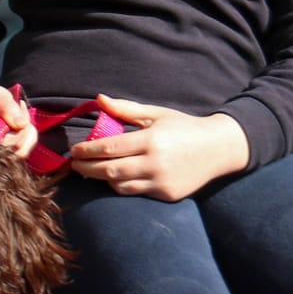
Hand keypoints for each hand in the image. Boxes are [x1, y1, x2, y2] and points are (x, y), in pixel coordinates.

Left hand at [64, 94, 248, 201]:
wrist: (218, 149)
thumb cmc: (184, 127)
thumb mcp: (157, 114)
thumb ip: (126, 109)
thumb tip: (99, 99)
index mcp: (151, 140)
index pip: (109, 148)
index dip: (87, 151)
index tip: (74, 151)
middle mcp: (155, 163)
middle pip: (109, 171)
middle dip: (87, 169)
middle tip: (74, 165)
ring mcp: (161, 181)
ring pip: (120, 186)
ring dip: (103, 178)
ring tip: (93, 170)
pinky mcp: (166, 194)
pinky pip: (136, 193)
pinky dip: (122, 185)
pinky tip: (116, 177)